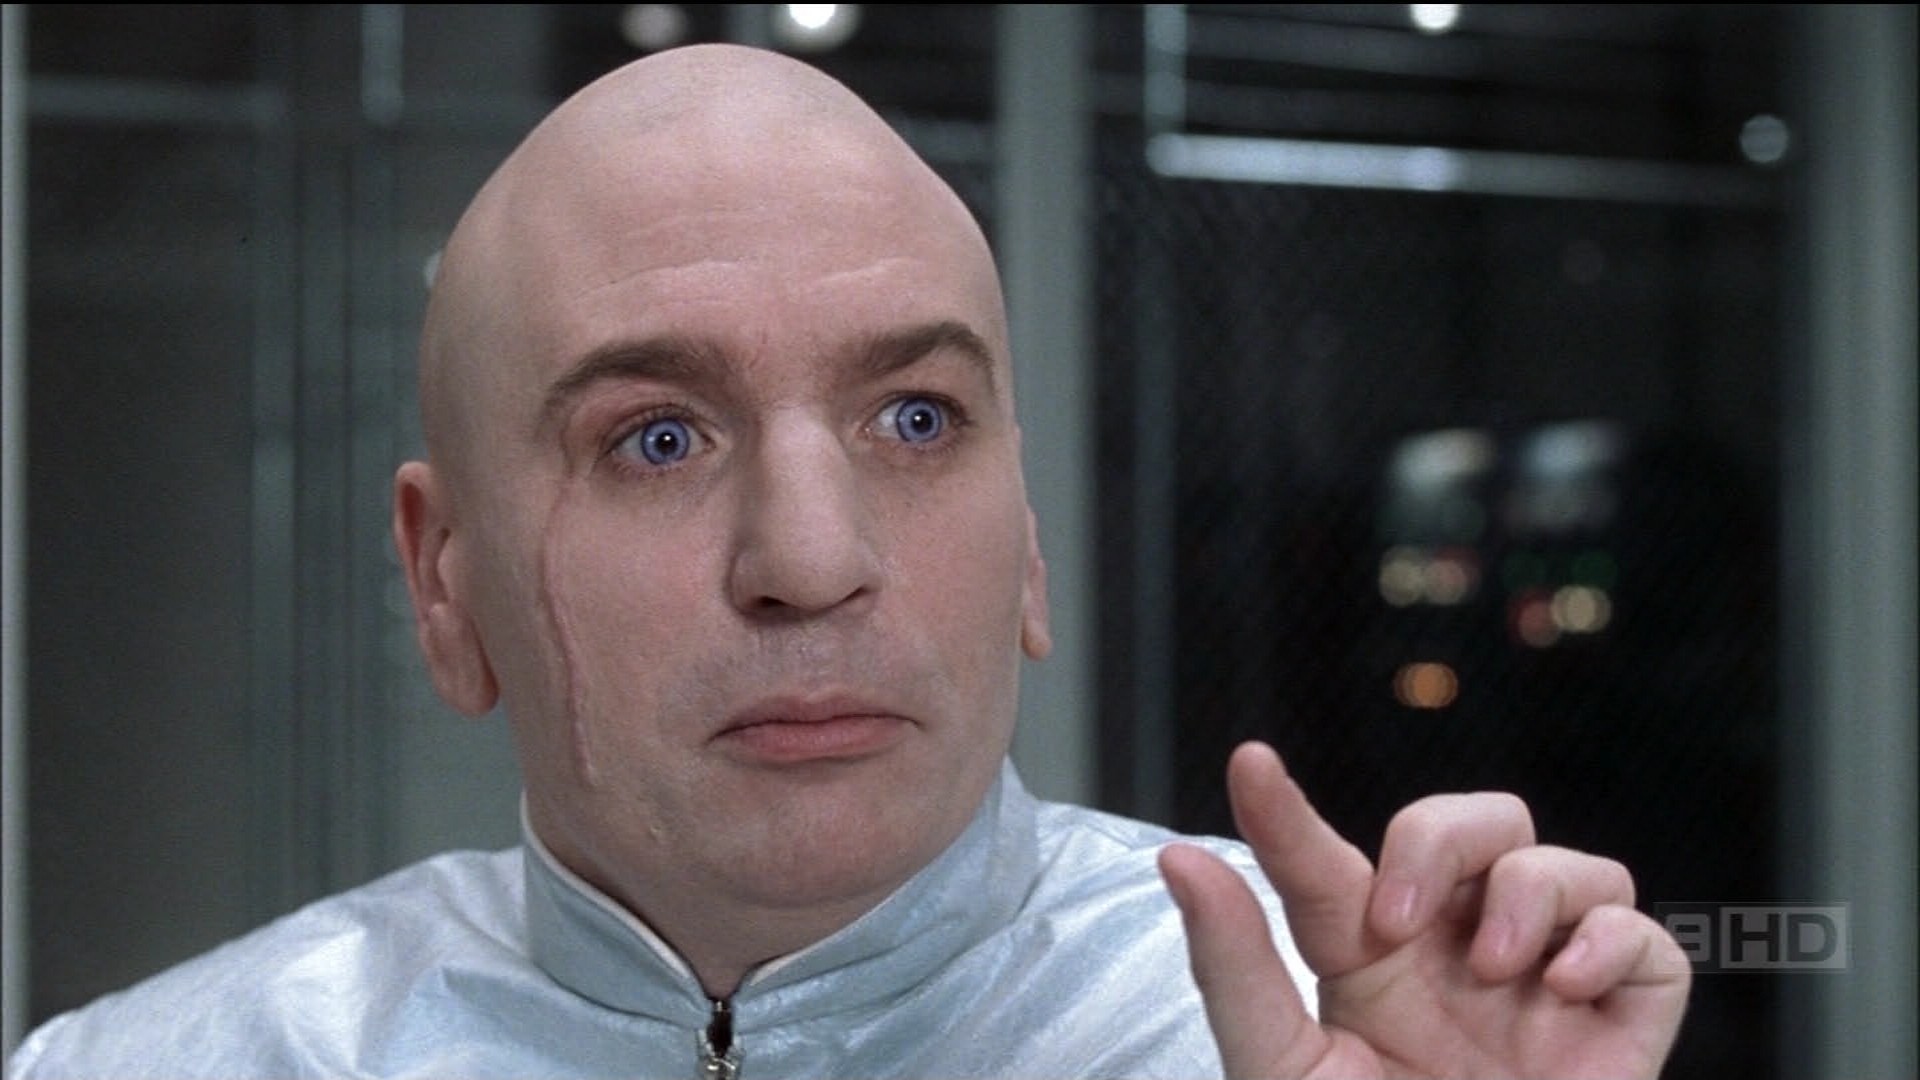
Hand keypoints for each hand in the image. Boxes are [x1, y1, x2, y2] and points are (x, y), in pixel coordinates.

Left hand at [1158, 741, 1689, 1078]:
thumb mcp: (1282, 1068)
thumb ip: (1236, 967)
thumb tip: (1179, 860)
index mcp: (1368, 961)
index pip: (1326, 862)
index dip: (1284, 811)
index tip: (1250, 766)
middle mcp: (1460, 955)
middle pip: (1477, 823)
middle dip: (1438, 835)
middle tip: (1399, 917)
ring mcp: (1546, 986)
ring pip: (1571, 863)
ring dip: (1531, 886)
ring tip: (1494, 965)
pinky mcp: (1621, 1027)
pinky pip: (1649, 940)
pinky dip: (1612, 942)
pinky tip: (1561, 987)